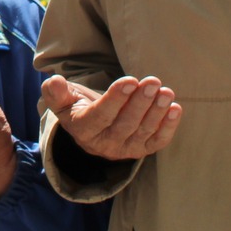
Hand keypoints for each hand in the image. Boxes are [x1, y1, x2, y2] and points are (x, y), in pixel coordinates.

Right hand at [42, 74, 181, 160]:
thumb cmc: (78, 107)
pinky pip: (157, 141)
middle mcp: (105, 145)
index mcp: (84, 130)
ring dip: (157, 111)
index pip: (101, 115)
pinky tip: (175, 109)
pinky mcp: (142, 149)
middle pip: (126, 124)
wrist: (93, 127)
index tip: (131, 80)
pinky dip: (168, 127)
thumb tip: (54, 81)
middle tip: (152, 81)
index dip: (116, 99)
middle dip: (140, 102)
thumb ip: (56, 92)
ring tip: (165, 92)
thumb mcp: (63, 100)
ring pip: (143, 131)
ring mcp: (126, 149)